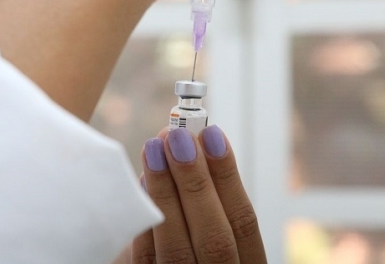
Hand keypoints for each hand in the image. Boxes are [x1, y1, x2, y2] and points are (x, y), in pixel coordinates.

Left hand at [133, 125, 265, 262]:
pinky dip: (144, 221)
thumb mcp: (200, 220)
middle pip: (215, 239)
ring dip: (165, 194)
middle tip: (178, 137)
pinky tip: (140, 184)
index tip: (211, 134)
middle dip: (196, 182)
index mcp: (244, 261)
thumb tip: (180, 138)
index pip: (244, 222)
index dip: (228, 176)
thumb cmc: (180, 239)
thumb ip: (197, 190)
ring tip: (154, 150)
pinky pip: (146, 261)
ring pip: (178, 251)